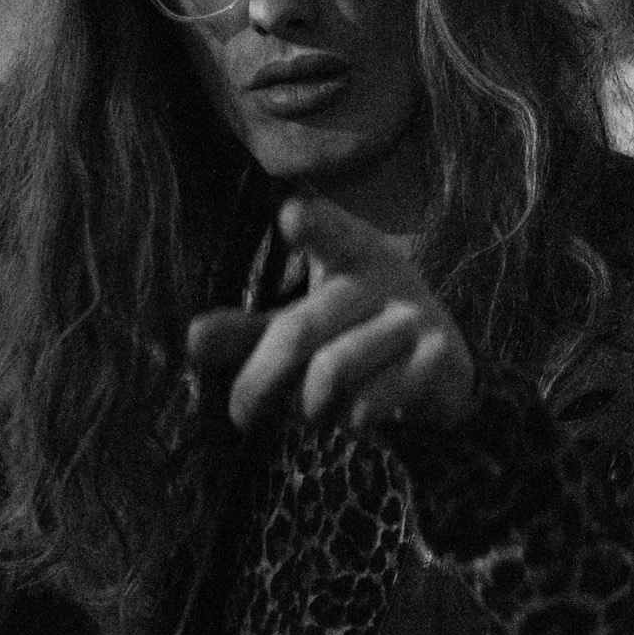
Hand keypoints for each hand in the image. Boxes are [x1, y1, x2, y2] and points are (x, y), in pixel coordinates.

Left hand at [187, 196, 475, 439]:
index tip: (290, 214)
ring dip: (308, 406)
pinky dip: (350, 419)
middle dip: (260, 379)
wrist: (441, 372)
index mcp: (348, 250)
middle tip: (239, 415)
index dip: (313, 222)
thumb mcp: (300, 328)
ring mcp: (415, 314)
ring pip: (333, 369)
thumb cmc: (352, 335)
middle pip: (300, 330)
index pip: (329, 231)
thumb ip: (247, 333)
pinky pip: (373, 399)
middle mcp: (384, 274)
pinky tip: (353, 419)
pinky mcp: (439, 356)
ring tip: (310, 413)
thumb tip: (192, 339)